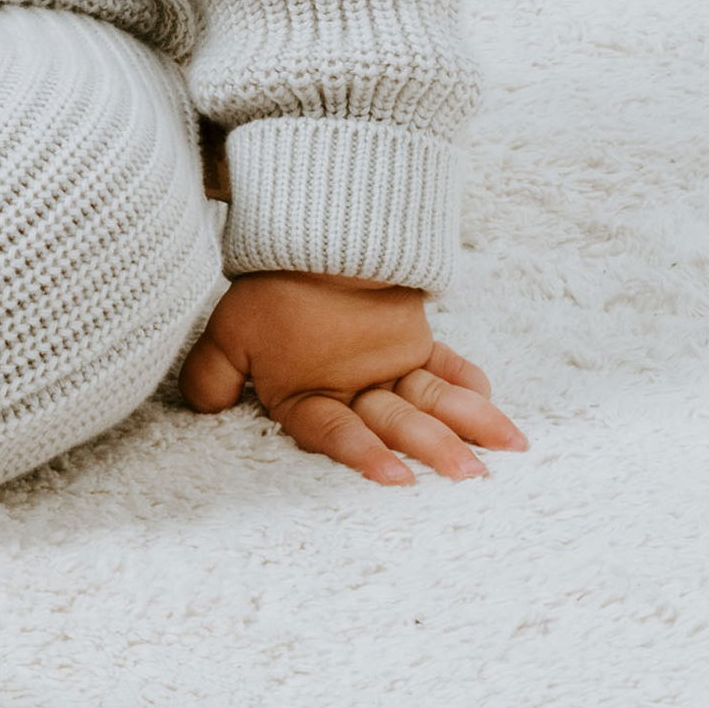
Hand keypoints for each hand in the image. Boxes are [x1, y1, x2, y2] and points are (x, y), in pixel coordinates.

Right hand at [181, 274, 528, 482]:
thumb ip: (215, 373)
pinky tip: (488, 395)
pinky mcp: (413, 346)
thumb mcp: (231, 331)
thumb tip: (202, 407)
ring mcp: (386, 370)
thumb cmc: (270, 286)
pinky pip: (446, 368)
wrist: (306, 232)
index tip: (395, 476)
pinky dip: (467, 380)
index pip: (337, 432)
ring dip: (466, 424)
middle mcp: (353, 393)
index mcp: (309, 398)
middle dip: (433, 448)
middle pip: (395, 423)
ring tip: (506, 446)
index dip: (363, 454)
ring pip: (429, 402)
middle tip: (470, 474)